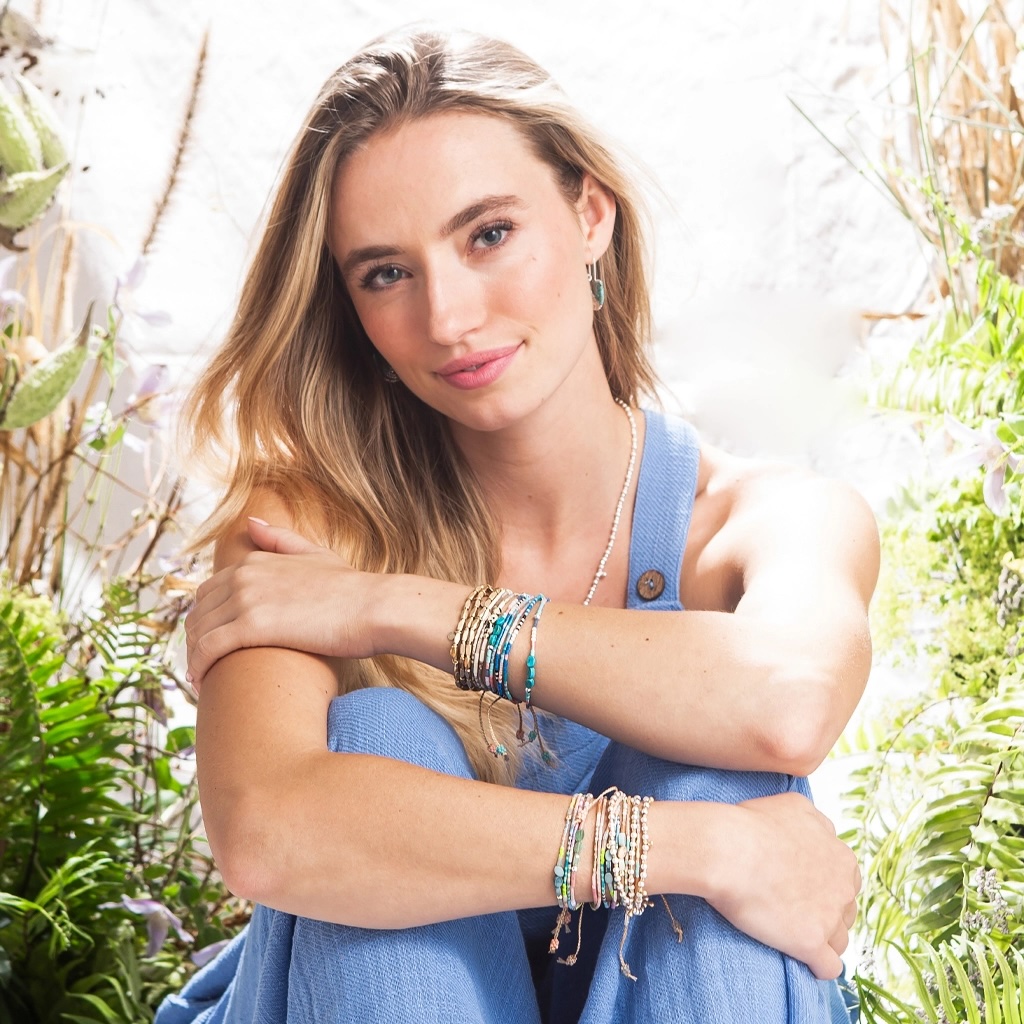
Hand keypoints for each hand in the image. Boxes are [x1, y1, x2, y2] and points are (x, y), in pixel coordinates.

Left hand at [185, 518, 377, 687]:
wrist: (374, 607)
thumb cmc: (352, 588)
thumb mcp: (316, 554)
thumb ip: (281, 538)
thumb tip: (251, 522)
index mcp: (255, 560)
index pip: (208, 591)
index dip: (205, 618)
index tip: (210, 641)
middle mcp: (244, 575)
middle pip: (198, 612)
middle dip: (195, 639)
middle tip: (203, 664)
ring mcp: (246, 599)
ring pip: (199, 632)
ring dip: (193, 656)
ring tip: (200, 677)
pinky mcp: (252, 626)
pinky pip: (208, 648)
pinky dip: (199, 665)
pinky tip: (201, 681)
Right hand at [704, 792, 859, 979]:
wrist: (729, 850)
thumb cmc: (751, 824)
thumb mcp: (793, 805)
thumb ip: (816, 821)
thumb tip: (822, 830)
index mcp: (841, 856)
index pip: (846, 880)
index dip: (825, 885)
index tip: (803, 887)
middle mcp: (842, 887)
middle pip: (845, 911)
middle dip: (826, 912)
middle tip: (796, 910)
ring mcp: (829, 917)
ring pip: (839, 940)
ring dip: (823, 940)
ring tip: (796, 937)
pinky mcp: (810, 942)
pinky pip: (828, 967)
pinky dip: (818, 966)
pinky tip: (804, 962)